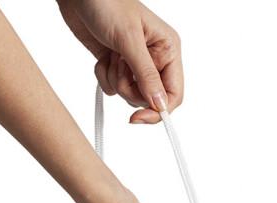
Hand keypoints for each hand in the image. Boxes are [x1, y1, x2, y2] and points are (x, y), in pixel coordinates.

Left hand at [56, 0, 182, 122]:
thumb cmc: (108, 4)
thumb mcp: (129, 40)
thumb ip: (146, 75)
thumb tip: (159, 105)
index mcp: (168, 49)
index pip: (174, 94)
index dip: (159, 110)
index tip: (139, 117)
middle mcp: (155, 59)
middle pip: (150, 99)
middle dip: (130, 89)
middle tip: (120, 67)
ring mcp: (135, 64)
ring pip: (130, 95)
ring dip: (116, 81)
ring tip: (111, 56)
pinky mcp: (118, 66)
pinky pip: (113, 88)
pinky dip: (104, 77)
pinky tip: (103, 57)